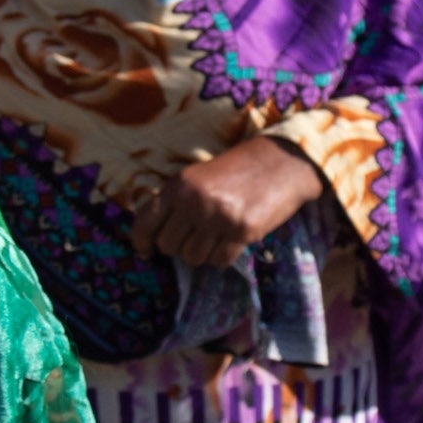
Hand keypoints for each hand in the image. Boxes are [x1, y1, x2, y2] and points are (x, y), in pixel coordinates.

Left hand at [129, 139, 322, 268]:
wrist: (281, 162)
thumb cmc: (238, 170)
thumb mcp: (198, 177)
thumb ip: (176, 201)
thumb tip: (156, 238)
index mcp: (179, 185)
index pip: (145, 222)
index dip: (141, 242)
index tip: (147, 252)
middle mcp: (195, 202)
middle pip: (169, 246)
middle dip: (179, 247)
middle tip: (195, 237)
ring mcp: (218, 217)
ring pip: (193, 257)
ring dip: (202, 253)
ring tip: (215, 237)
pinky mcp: (242, 231)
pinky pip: (219, 260)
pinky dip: (222, 257)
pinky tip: (231, 241)